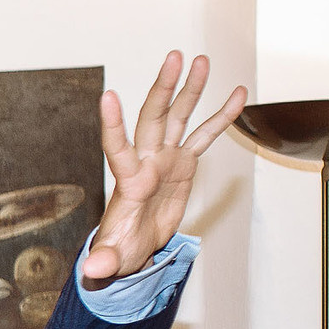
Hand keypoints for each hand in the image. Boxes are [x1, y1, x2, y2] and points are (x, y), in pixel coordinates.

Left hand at [82, 51, 246, 285]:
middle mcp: (146, 161)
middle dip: (163, 88)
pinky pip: (204, 136)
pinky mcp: (183, 164)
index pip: (116, 147)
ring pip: (179, 117)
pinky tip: (236, 95)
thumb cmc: (119, 249)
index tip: (107, 96)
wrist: (134, 245)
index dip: (112, 123)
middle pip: (154, 118)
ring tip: (202, 60)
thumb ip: (103, 261)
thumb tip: (92, 271)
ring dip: (190, 89)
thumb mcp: (112, 258)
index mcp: (128, 181)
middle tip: (173, 57)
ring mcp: (165, 159)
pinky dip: (220, 117)